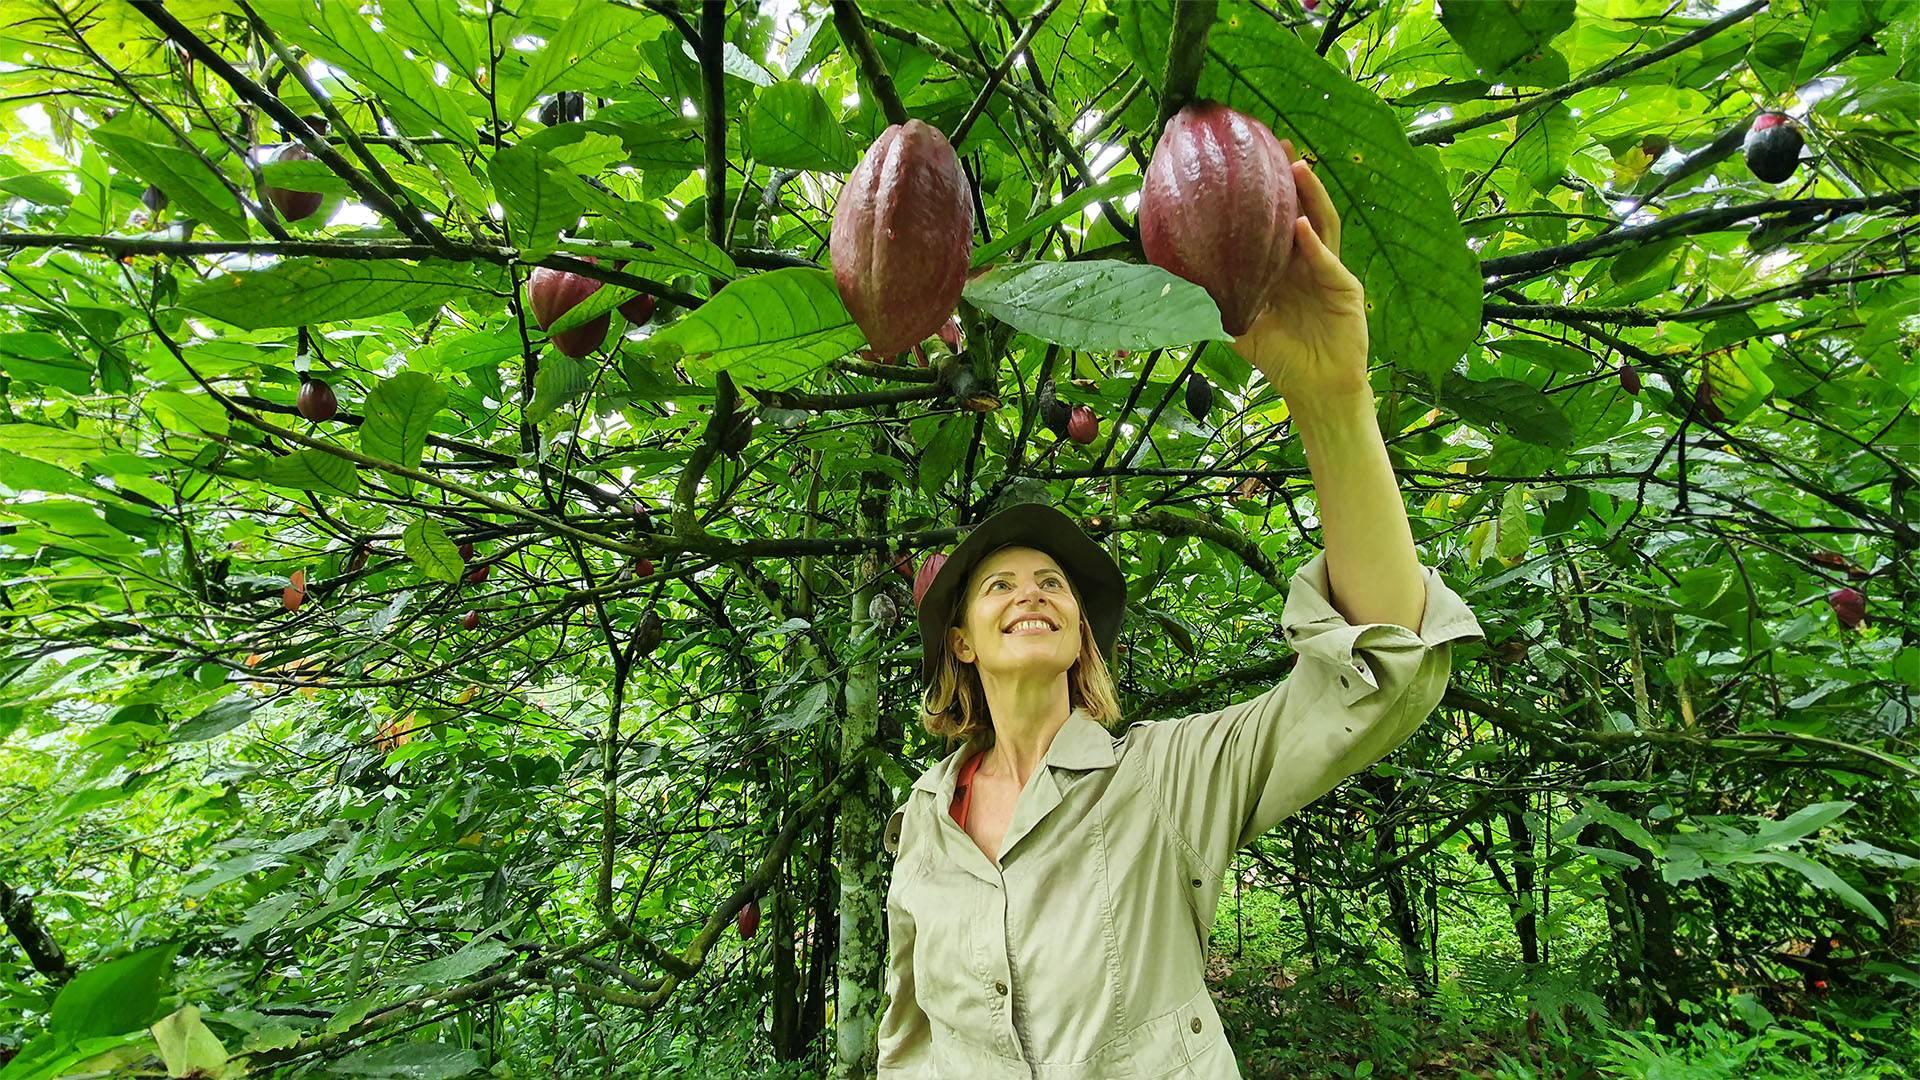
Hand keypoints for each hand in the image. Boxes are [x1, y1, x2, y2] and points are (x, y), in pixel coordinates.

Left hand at [1229, 140, 1370, 401]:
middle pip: (1301, 208)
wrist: (1316, 389)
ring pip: (1321, 223)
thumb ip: (1212, 301)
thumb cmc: (1279, 358)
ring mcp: (1329, 270)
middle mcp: (1308, 260)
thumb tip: (1167, 280)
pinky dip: (1314, 244)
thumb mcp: (1237, 324)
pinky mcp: (1346, 288)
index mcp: (1283, 265)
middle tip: (1274, 141)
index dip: (1264, 190)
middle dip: (1291, 175)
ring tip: (1296, 166)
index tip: (1246, 158)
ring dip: (1310, 195)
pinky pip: (1328, 261)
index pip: (1274, 219)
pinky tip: (1300, 225)